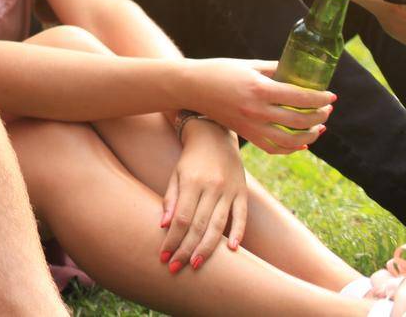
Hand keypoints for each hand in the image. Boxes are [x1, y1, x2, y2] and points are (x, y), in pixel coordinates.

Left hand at [159, 117, 246, 271]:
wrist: (215, 136)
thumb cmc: (190, 159)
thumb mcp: (176, 174)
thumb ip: (170, 198)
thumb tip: (164, 225)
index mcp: (192, 182)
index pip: (181, 218)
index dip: (172, 239)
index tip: (163, 256)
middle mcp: (211, 187)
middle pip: (198, 225)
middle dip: (186, 249)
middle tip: (175, 268)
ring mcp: (229, 191)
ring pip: (219, 225)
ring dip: (208, 248)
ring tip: (195, 265)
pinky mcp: (243, 193)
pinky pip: (242, 216)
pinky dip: (239, 233)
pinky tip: (234, 250)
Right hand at [185, 57, 332, 152]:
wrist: (191, 87)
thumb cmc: (219, 71)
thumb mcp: (248, 65)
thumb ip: (274, 69)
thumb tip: (298, 71)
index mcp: (258, 89)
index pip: (299, 97)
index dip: (320, 98)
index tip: (331, 96)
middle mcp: (256, 110)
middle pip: (299, 120)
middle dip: (320, 115)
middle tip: (327, 108)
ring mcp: (250, 126)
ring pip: (290, 140)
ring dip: (310, 135)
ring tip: (319, 126)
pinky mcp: (245, 134)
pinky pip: (273, 148)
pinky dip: (291, 149)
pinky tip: (302, 142)